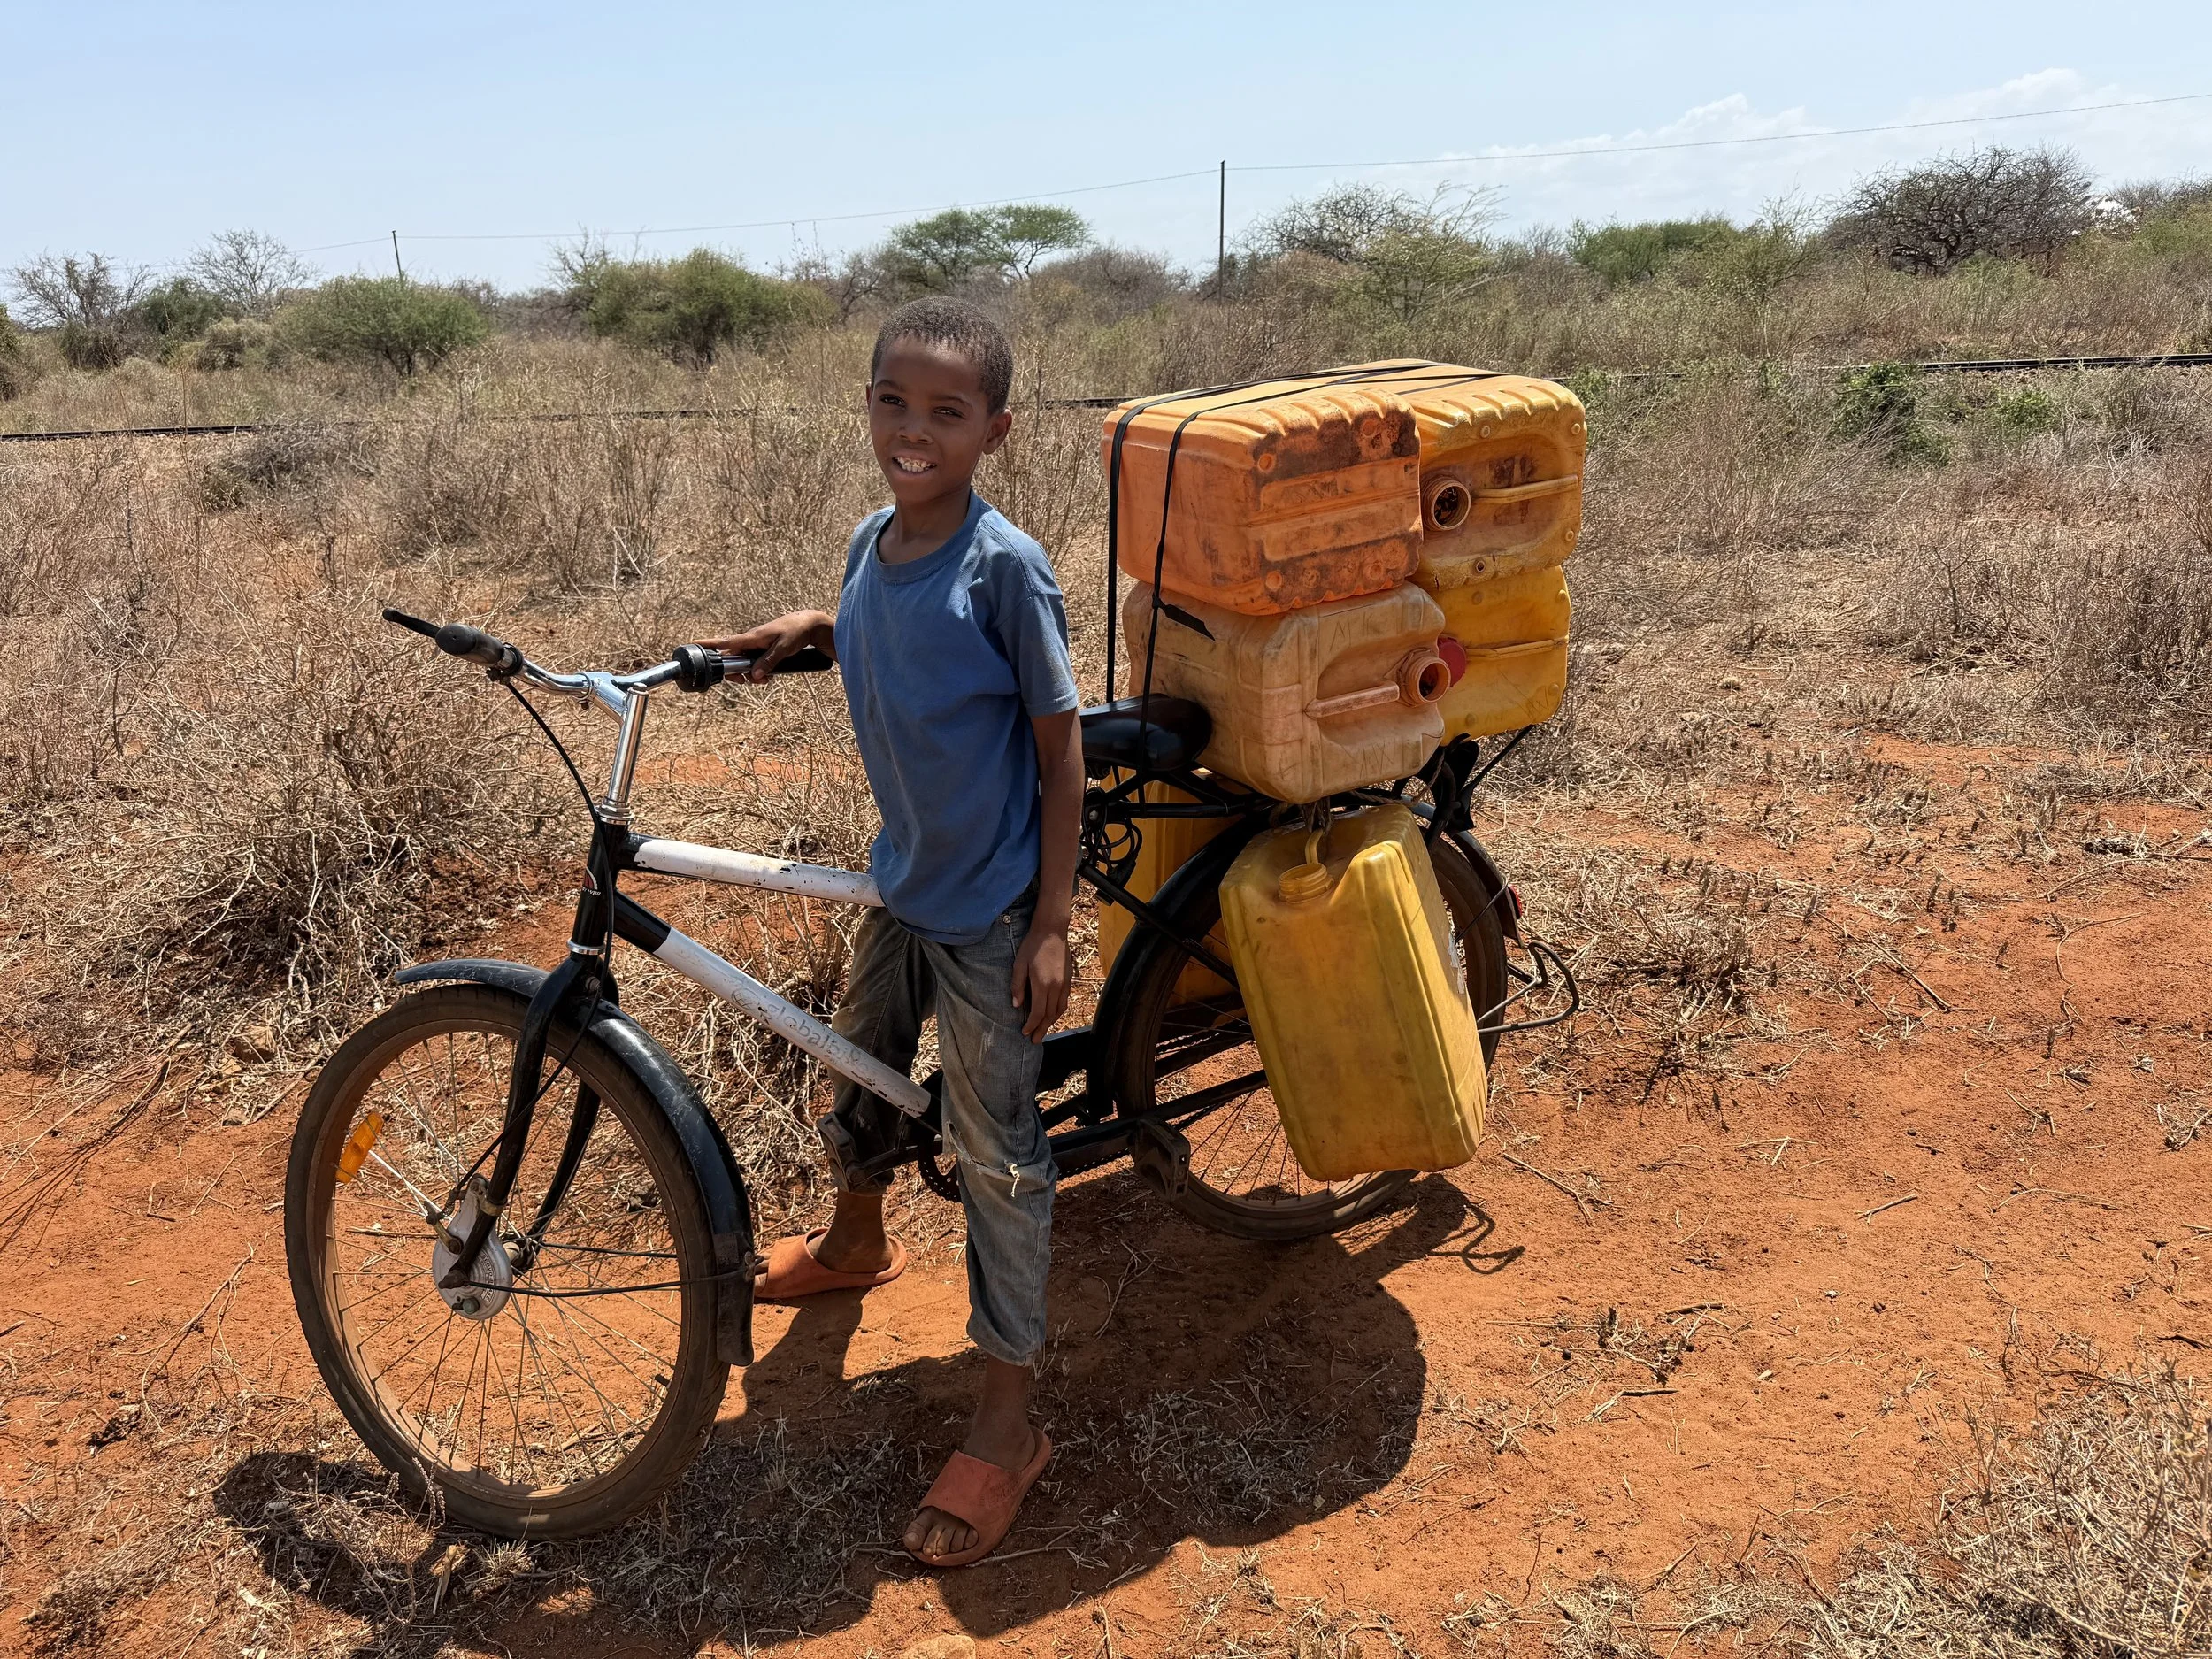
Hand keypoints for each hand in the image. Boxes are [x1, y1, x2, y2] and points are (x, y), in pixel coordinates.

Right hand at [695, 609, 833, 682]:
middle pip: (732, 660)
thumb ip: (769, 662)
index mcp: (752, 638)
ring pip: (744, 664)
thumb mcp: (784, 648)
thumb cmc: (796, 632)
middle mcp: (751, 642)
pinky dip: (759, 672)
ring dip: (750, 675)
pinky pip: (754, 664)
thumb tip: (754, 675)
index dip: (708, 645)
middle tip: (746, 682)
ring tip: (765, 680)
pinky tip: (769, 676)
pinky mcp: (764, 651)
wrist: (809, 624)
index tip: (692, 645)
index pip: (725, 642)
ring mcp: (757, 647)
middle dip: (736, 673)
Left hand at [1011, 918, 1070, 1041]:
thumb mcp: (1019, 964)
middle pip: (1049, 1015)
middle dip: (1041, 1029)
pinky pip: (1064, 1002)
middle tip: (1035, 1041)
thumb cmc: (1032, 946)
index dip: (1031, 1025)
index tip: (1024, 1032)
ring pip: (1059, 1010)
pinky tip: (1051, 1016)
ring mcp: (1064, 984)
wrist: (1052, 931)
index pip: (1037, 1012)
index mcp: (1042, 984)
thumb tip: (1017, 1006)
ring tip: (1042, 1031)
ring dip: (1051, 1023)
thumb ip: (1018, 986)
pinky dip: (1058, 1012)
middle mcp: (1056, 986)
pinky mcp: (1068, 980)